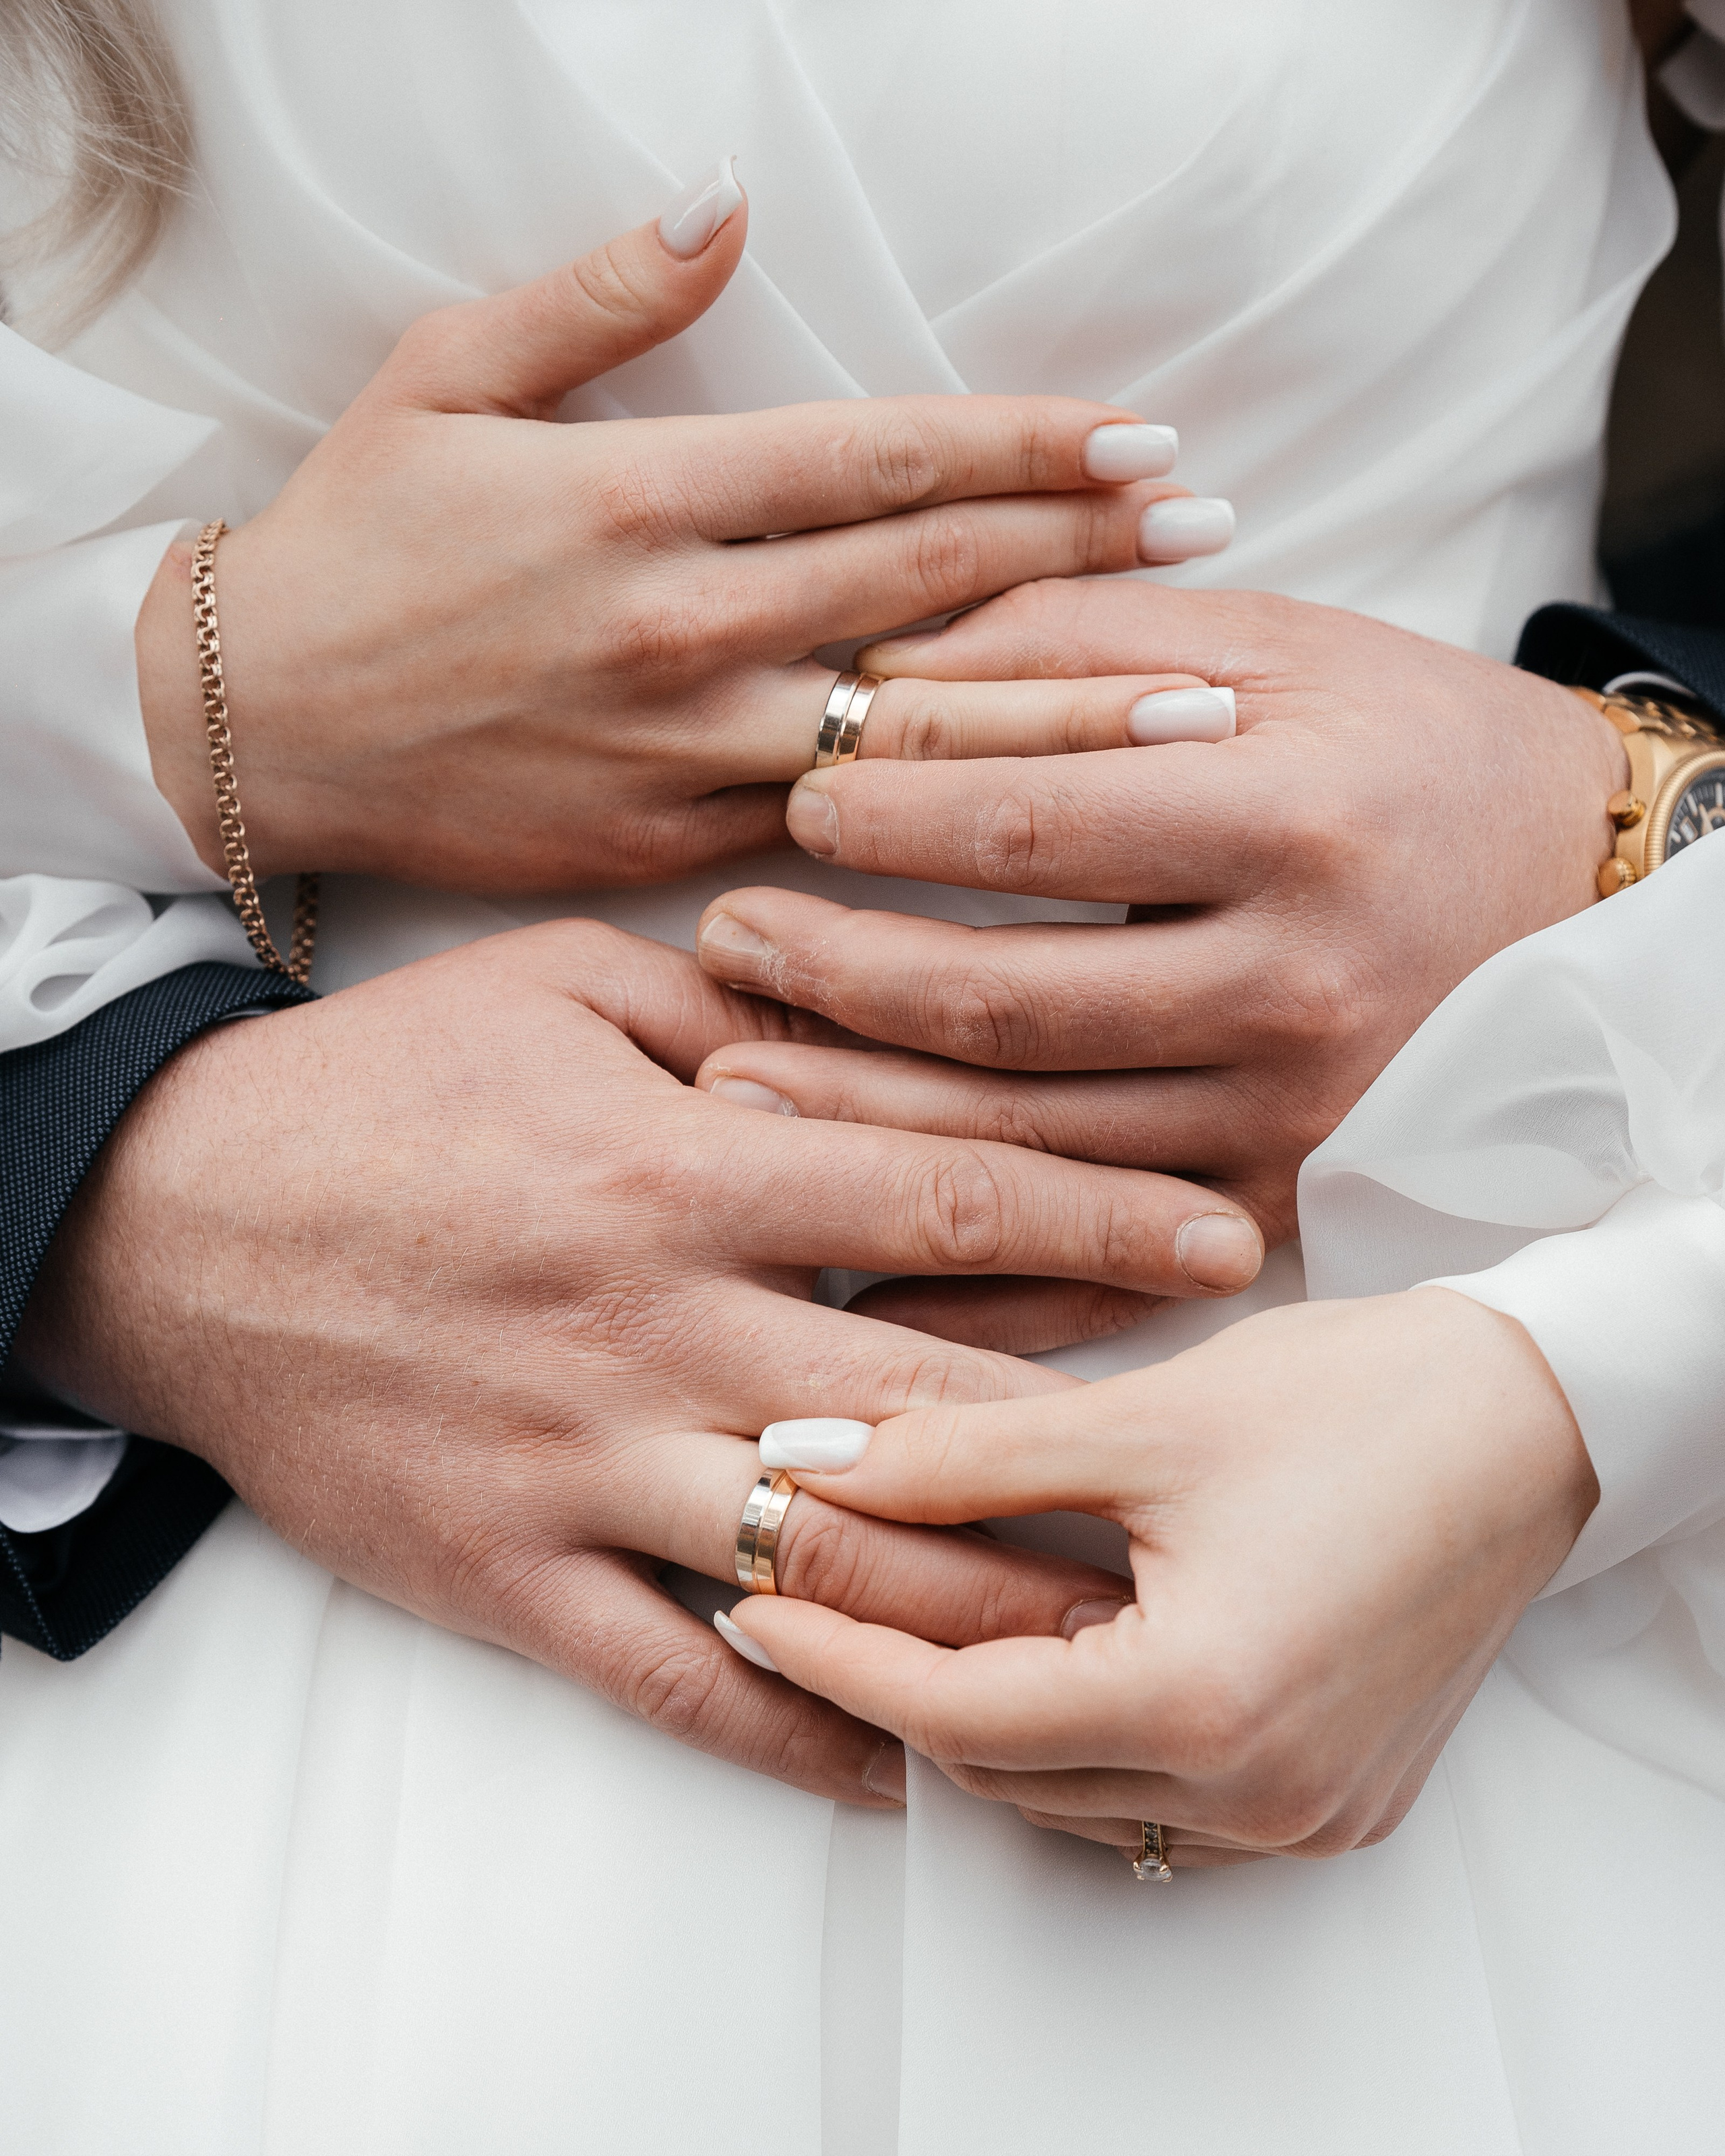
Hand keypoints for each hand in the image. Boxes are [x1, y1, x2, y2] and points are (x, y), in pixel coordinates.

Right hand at [14, 923, 1259, 1804]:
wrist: (167, 1219)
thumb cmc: (376, 1087)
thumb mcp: (557, 987)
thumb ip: (735, 1012)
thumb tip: (884, 1026)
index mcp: (678, 1172)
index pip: (946, 1199)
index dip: (1104, 1220)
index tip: (1230, 1241)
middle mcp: (651, 1331)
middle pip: (927, 1406)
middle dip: (1095, 1439)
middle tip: (1228, 1470)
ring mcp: (580, 1465)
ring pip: (824, 1566)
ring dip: (980, 1612)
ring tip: (1116, 1636)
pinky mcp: (506, 1569)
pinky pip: (674, 1678)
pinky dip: (796, 1734)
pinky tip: (901, 1764)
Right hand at [135, 173, 1218, 892]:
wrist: (253, 730)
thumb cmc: (353, 543)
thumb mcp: (446, 379)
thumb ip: (601, 296)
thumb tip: (727, 200)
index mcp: (639, 499)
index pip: (878, 462)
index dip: (1026, 446)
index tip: (1144, 440)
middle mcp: (678, 631)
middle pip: (924, 588)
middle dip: (1083, 560)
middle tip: (1215, 543)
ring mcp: (678, 753)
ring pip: (904, 734)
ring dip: (1059, 720)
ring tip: (1196, 717)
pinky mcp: (664, 847)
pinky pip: (831, 833)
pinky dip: (941, 820)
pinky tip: (1045, 820)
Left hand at [689, 581, 1627, 1308]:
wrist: (1589, 893)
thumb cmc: (1413, 749)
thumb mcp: (1275, 647)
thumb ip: (1078, 639)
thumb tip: (883, 672)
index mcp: (1285, 824)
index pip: (1026, 831)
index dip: (882, 817)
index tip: (797, 797)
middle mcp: (1287, 989)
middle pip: (1002, 1007)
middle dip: (834, 977)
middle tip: (723, 942)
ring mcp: (1287, 1117)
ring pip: (1028, 1148)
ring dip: (862, 1121)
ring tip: (734, 1073)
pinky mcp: (1284, 1200)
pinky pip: (1104, 1271)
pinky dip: (977, 1284)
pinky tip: (859, 1268)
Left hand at [721, 1288, 1598, 1863]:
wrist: (1537, 1417)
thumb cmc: (1367, 1400)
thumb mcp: (1147, 1420)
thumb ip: (963, 1456)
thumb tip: (816, 1458)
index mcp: (1208, 1703)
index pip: (958, 1719)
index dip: (838, 1662)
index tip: (754, 1606)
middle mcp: (1260, 1790)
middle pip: (1010, 1771)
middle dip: (898, 1687)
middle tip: (812, 1597)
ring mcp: (1305, 1807)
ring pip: (1078, 1792)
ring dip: (989, 1711)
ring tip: (914, 1611)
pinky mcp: (1335, 1793)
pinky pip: (1160, 1793)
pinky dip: (1082, 1728)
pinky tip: (1047, 1641)